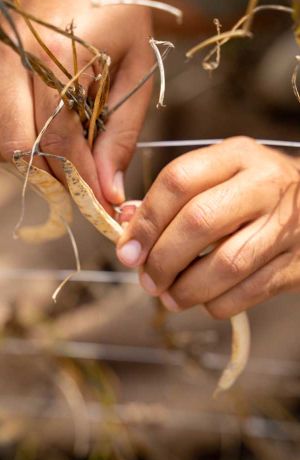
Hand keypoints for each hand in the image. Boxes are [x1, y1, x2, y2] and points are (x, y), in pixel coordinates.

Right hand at [0, 0, 155, 206]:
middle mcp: (18, 60)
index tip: (103, 202)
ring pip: (2, 137)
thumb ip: (120, 135)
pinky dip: (24, 138)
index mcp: (58, 60)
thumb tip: (109, 188)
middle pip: (18, 147)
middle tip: (85, 181)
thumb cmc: (124, 11)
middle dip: (53, 174)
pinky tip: (52, 133)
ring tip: (72, 156)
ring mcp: (1, 59)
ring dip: (36, 159)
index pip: (59, 142)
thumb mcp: (135, 73)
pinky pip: (1, 118)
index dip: (81, 180)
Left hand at [116, 137, 299, 317]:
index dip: (146, 220)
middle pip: (200, 222)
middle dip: (162, 259)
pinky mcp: (296, 265)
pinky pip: (247, 293)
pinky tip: (204, 299)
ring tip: (168, 296)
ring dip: (186, 289)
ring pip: (225, 265)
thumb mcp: (218, 176)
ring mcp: (286, 225)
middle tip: (147, 280)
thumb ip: (172, 197)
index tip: (127, 251)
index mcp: (238, 156)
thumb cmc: (251, 192)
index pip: (179, 181)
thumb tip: (126, 226)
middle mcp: (265, 185)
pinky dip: (215, 303)